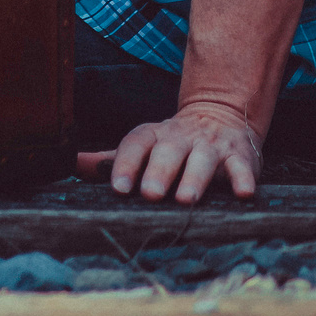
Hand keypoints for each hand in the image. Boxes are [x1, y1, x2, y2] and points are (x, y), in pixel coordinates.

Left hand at [75, 100, 262, 201]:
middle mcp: (180, 137)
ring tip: (186, 199)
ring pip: (202, 159)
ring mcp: (210, 146)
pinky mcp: (239, 156)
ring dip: (194, 178)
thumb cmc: (173, 143)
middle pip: (167, 151)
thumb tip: (71, 164)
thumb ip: (110, 159)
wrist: (220, 116)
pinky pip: (241, 166)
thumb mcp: (142, 146)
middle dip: (158, 172)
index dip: (125, 164)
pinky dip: (243, 178)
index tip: (117, 187)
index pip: (135, 144)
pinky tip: (243, 193)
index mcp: (154, 135)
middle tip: (149, 194)